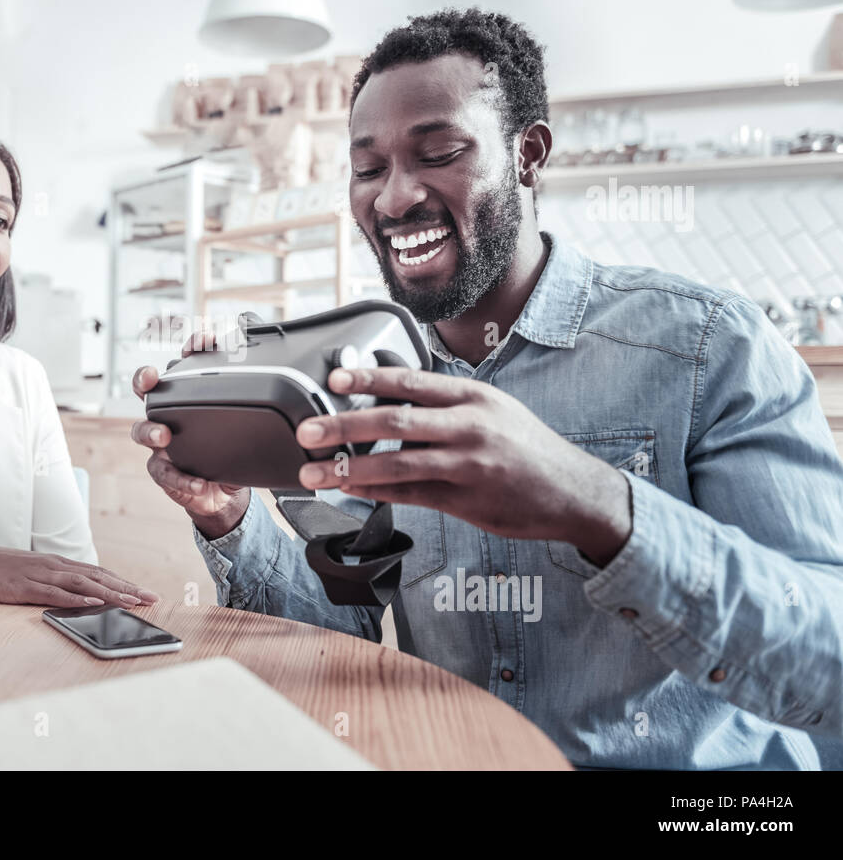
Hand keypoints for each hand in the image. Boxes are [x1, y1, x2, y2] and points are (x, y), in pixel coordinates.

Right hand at [0, 542, 158, 607]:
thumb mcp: (25, 572)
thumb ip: (48, 581)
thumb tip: (71, 594)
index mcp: (53, 562)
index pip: (96, 572)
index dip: (122, 582)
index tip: (143, 592)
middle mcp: (52, 565)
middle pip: (98, 576)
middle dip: (127, 588)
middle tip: (152, 598)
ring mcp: (38, 575)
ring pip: (83, 584)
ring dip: (111, 592)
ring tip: (133, 602)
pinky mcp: (23, 587)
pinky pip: (55, 593)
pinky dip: (77, 598)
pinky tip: (94, 603)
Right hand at [131, 331, 251, 538]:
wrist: (224, 493)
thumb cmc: (229, 451)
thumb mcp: (244, 425)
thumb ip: (252, 398)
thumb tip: (278, 366)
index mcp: (187, 399)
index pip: (183, 365)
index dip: (188, 351)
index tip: (202, 342)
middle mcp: (168, 416)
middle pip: (145, 391)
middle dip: (143, 379)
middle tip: (151, 378)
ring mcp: (161, 445)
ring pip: (141, 431)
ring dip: (151, 430)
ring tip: (164, 435)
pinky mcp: (164, 472)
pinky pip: (165, 473)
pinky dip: (182, 478)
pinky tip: (198, 482)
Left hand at [292, 366, 632, 564]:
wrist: (573, 491)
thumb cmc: (524, 447)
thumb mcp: (490, 410)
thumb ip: (442, 405)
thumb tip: (384, 401)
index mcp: (472, 396)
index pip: (410, 381)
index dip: (367, 379)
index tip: (332, 379)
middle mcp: (470, 425)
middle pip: (394, 421)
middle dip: (343, 426)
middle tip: (307, 430)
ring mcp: (468, 465)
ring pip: (397, 465)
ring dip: (348, 470)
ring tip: (314, 473)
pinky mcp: (466, 501)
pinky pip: (411, 495)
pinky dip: (376, 493)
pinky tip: (350, 491)